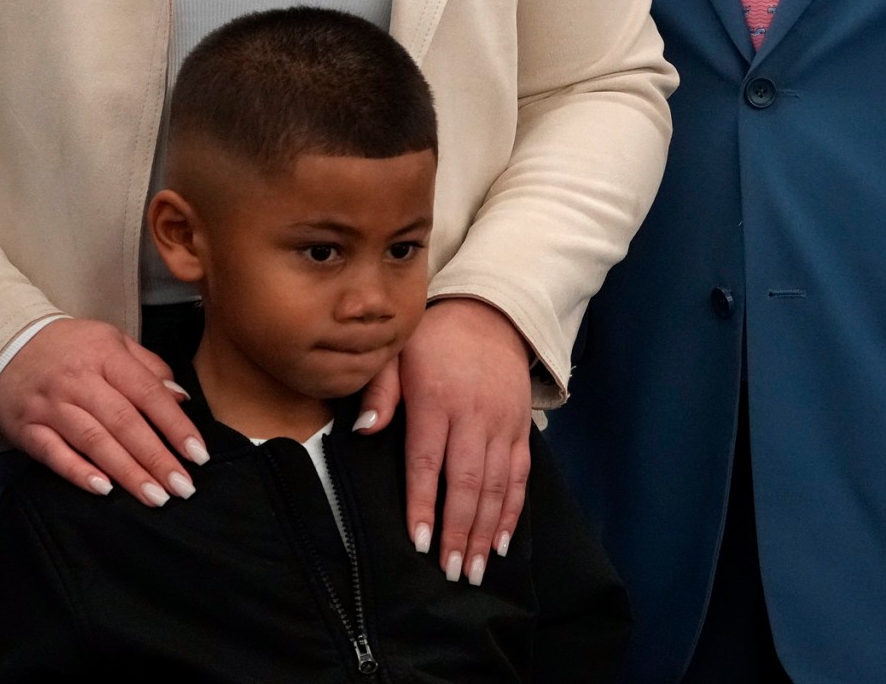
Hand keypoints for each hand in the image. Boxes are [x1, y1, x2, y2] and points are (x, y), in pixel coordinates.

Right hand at [0, 318, 206, 505]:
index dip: (176, 426)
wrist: (4, 344)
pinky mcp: (26, 428)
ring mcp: (51, 406)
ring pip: (94, 441)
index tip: (198, 454)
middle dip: (157, 458)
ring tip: (155, 496)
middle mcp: (79, 381)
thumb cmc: (70, 347)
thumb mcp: (112, 342)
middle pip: (124, 423)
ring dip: (127, 472)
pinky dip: (78, 473)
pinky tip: (104, 490)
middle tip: (182, 487)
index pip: (149, 394)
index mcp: (106, 356)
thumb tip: (182, 399)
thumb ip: (149, 368)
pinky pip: (54, 454)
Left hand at [359, 298, 532, 585]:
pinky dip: (512, 510)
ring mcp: (503, 424)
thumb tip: (364, 429)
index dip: (424, 503)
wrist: (491, 315)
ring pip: (497, 485)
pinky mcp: (521, 429)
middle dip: (459, 530)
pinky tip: (501, 541)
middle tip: (451, 571)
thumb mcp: (396, 352)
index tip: (420, 542)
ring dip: (485, 531)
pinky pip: (520, 475)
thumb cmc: (433, 340)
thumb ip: (379, 391)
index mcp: (437, 400)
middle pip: (468, 482)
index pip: (427, 461)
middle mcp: (474, 416)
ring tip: (474, 568)